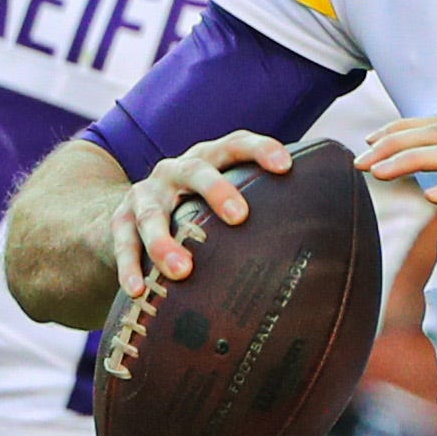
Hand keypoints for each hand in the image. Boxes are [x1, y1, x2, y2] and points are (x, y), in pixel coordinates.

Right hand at [114, 130, 291, 297]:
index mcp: (207, 159)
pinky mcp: (117, 223)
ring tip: (182, 270)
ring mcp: (144, 195)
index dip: (260, 149)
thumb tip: (319, 242)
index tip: (285, 166)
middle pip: (196, 171)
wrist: (124, 216)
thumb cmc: (195, 211)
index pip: (235, 144)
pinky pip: (122, 245)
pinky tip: (138, 290)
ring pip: (152, 214)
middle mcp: (175, 171)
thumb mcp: (220, 199)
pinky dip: (129, 268)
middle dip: (217, 190)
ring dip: (165, 242)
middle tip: (240, 216)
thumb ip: (258, 208)